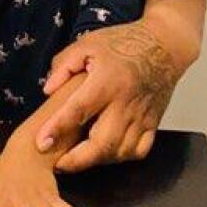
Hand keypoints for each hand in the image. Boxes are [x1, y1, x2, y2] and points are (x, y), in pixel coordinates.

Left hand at [38, 26, 176, 170]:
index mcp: (107, 81)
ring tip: (78, 159)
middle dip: (78, 160)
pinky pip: (139, 151)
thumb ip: (63, 66)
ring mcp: (142, 116)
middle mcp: (126, 102)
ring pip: (120, 151)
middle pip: (102, 142)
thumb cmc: (124, 43)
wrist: (165, 45)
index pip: (79, 110)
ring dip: (97, 160)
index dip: (58, 128)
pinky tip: (106, 153)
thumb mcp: (86, 44)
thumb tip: (48, 90)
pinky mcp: (154, 123)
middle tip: (58, 164)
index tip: (42, 143)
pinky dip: (121, 157)